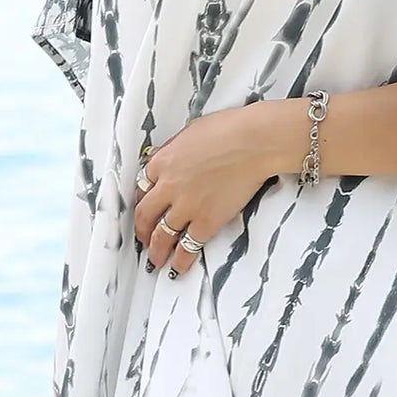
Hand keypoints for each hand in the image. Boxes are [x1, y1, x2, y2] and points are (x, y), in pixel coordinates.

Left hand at [134, 104, 273, 276]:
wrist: (254, 142)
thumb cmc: (230, 129)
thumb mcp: (191, 132)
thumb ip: (176, 149)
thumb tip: (173, 158)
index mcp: (162, 162)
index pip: (142, 188)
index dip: (142, 202)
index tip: (145, 210)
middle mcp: (168, 187)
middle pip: (145, 215)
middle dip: (142, 230)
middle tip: (144, 238)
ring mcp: (186, 206)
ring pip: (162, 235)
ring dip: (156, 250)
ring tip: (156, 259)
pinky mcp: (207, 221)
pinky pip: (188, 246)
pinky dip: (181, 260)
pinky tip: (179, 267)